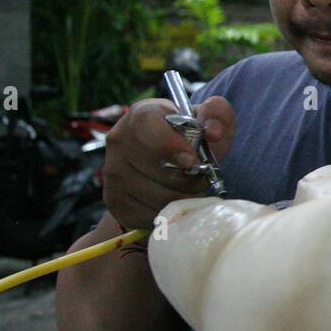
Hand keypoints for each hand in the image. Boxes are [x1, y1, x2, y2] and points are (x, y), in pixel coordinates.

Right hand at [103, 95, 236, 230]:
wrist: (164, 159)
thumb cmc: (189, 136)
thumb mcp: (208, 120)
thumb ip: (218, 115)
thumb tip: (214, 131)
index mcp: (141, 115)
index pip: (147, 127)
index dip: (171, 146)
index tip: (193, 160)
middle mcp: (119, 141)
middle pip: (158, 170)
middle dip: (190, 179)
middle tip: (202, 177)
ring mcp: (112, 173)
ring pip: (157, 197)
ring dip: (184, 198)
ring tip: (192, 189)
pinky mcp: (115, 201)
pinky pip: (149, 216)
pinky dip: (170, 214)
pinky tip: (177, 202)